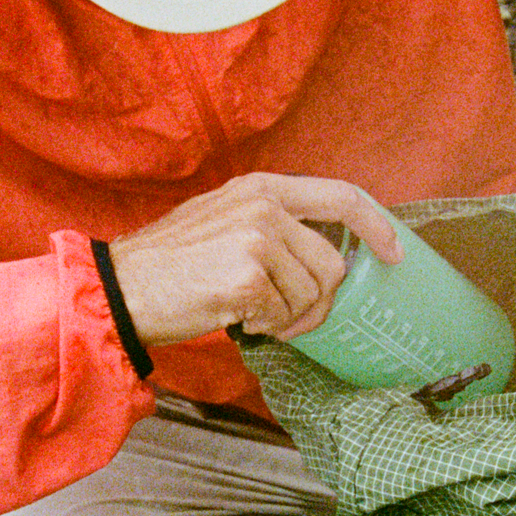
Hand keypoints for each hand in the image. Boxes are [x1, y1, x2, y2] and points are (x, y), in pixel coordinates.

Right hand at [107, 174, 400, 348]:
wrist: (122, 287)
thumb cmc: (170, 264)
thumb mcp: (223, 220)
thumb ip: (271, 223)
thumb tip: (323, 255)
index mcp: (263, 188)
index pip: (342, 196)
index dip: (376, 226)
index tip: (394, 253)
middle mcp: (264, 206)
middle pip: (332, 264)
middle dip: (319, 302)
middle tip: (289, 319)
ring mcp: (257, 238)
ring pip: (311, 294)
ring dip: (287, 317)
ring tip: (250, 313)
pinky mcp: (248, 276)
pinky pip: (283, 314)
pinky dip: (264, 327)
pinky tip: (234, 317)